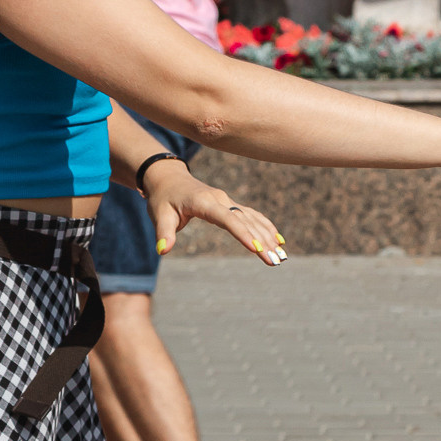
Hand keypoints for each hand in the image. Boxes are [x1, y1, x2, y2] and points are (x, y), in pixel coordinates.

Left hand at [143, 160, 287, 266]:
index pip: (227, 219)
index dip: (242, 233)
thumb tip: (162, 250)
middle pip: (245, 221)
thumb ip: (163, 232)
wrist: (169, 179)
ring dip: (268, 236)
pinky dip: (266, 227)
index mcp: (204, 202)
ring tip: (281, 255)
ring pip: (252, 219)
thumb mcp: (159, 215)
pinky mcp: (230, 205)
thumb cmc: (163, 198)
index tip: (256, 249)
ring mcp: (227, 201)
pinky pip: (252, 216)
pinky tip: (278, 240)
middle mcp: (220, 199)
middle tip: (275, 261)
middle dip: (262, 241)